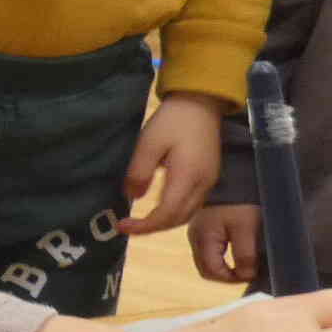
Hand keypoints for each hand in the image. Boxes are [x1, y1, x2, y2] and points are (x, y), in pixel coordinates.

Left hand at [120, 92, 222, 235]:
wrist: (201, 103)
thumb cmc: (173, 120)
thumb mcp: (148, 142)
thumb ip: (139, 171)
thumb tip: (133, 197)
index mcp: (187, 176)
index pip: (167, 213)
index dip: (145, 226)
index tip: (122, 226)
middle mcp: (202, 185)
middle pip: (179, 219)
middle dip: (153, 228)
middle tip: (128, 227)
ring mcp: (209, 182)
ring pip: (187, 214)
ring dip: (164, 222)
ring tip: (140, 221)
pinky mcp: (209, 177)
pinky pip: (192, 204)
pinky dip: (174, 212)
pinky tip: (158, 208)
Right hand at [189, 203, 262, 284]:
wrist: (238, 178)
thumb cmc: (242, 202)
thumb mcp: (248, 228)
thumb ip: (245, 255)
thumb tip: (246, 275)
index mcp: (203, 238)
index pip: (212, 271)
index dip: (233, 278)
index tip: (251, 274)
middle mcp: (195, 237)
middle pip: (207, 270)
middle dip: (228, 275)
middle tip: (248, 271)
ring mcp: (197, 233)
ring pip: (207, 262)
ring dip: (225, 267)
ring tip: (244, 263)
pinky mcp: (202, 229)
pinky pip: (209, 252)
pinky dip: (222, 258)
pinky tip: (236, 252)